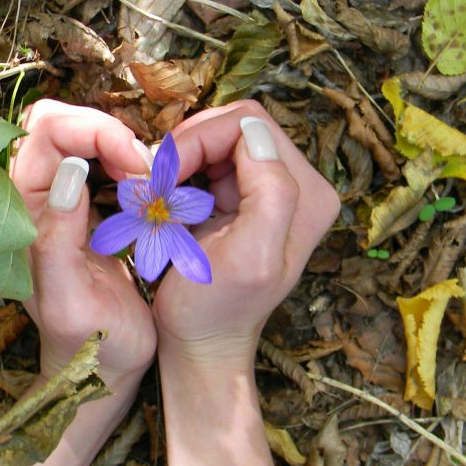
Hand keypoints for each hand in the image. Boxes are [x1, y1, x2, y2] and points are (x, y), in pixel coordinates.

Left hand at [11, 100, 156, 386]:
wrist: (102, 369)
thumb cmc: (90, 344)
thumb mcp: (72, 301)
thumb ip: (58, 238)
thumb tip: (72, 170)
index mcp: (19, 216)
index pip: (45, 132)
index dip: (93, 133)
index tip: (135, 165)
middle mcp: (29, 201)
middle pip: (59, 123)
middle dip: (107, 132)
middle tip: (144, 170)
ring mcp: (54, 203)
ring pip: (79, 137)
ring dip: (119, 146)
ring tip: (147, 182)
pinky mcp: (79, 210)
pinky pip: (97, 160)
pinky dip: (124, 162)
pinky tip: (144, 190)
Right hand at [152, 101, 339, 369]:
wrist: (201, 342)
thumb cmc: (214, 309)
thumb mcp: (247, 257)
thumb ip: (269, 192)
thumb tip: (253, 132)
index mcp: (308, 196)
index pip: (249, 125)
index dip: (198, 142)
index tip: (163, 180)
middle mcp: (300, 185)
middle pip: (236, 123)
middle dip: (189, 146)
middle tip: (157, 183)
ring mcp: (273, 188)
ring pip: (220, 134)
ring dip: (183, 158)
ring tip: (160, 192)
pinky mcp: (247, 194)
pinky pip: (212, 155)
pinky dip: (184, 169)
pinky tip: (170, 198)